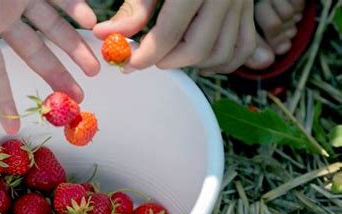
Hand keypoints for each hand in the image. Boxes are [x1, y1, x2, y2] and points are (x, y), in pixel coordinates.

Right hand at [0, 0, 99, 133]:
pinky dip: (77, 8)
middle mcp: (4, 17)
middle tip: (78, 98)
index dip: (1, 102)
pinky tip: (92, 21)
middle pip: (34, 55)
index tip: (13, 128)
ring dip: (75, 47)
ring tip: (94, 69)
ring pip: (53, 29)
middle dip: (56, 76)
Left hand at [93, 0, 255, 74]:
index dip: (145, 55)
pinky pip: (242, 47)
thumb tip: (108, 35)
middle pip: (196, 48)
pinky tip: (200, 60)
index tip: (128, 63)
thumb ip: (135, 8)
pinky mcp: (249, 8)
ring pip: (220, 53)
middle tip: (147, 58)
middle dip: (167, 61)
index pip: (169, 33)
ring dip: (192, 64)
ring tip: (170, 56)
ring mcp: (241, 3)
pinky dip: (223, 61)